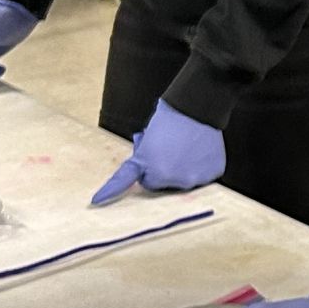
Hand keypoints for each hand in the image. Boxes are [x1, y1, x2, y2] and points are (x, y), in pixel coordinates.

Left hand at [91, 99, 225, 204]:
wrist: (197, 106)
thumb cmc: (170, 118)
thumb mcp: (147, 138)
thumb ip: (144, 159)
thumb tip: (148, 169)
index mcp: (150, 167)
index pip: (125, 180)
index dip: (110, 190)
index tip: (96, 201)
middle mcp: (172, 179)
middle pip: (161, 183)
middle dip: (162, 170)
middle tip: (169, 149)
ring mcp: (194, 178)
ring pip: (183, 180)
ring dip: (183, 168)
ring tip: (187, 147)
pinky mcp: (212, 174)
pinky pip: (203, 176)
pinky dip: (202, 166)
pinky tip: (201, 151)